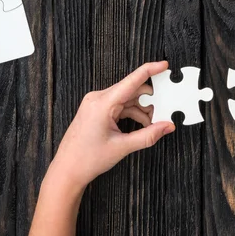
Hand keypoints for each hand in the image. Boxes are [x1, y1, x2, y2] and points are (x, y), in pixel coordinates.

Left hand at [51, 61, 174, 190]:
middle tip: (163, 111)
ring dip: (141, 109)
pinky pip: (120, 105)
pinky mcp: (97, 110)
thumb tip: (167, 126)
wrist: (67, 170)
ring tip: (152, 124)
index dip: (150, 70)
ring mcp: (96, 103)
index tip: (164, 65)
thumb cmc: (87, 159)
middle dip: (149, 100)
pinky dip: (132, 113)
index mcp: (102, 103)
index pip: (131, 81)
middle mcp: (98, 98)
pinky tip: (141, 124)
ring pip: (127, 98)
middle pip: (131, 90)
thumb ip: (148, 135)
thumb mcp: (122, 147)